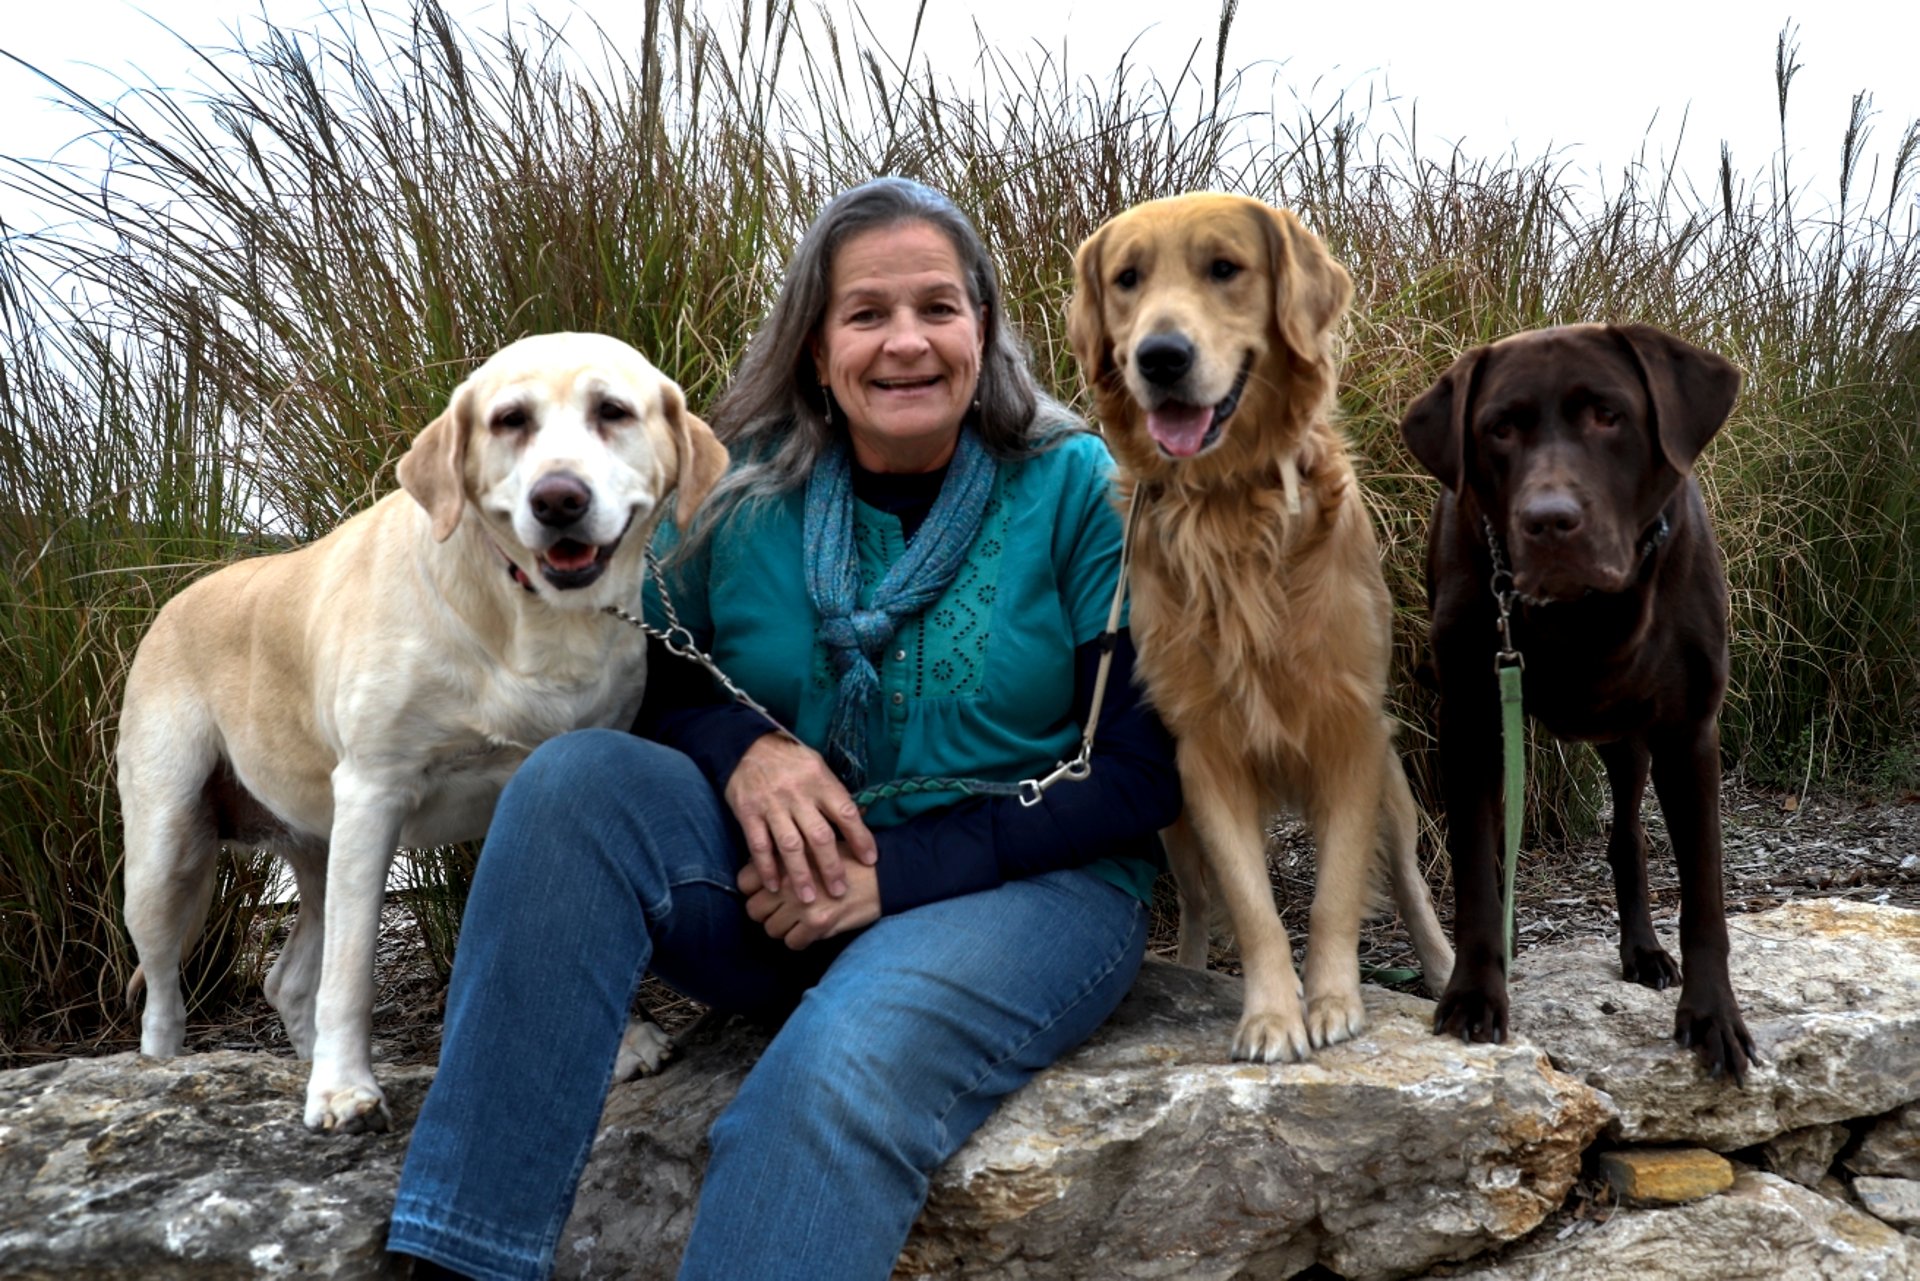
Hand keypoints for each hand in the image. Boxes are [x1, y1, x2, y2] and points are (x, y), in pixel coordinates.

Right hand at [724, 733, 876, 903]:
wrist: (747, 745)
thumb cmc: (790, 760)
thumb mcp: (818, 767)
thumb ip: (835, 794)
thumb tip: (860, 818)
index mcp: (820, 781)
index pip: (846, 813)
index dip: (860, 838)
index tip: (870, 860)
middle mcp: (797, 794)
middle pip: (819, 836)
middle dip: (831, 867)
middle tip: (839, 891)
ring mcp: (772, 805)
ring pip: (790, 845)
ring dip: (800, 875)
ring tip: (809, 898)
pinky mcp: (748, 813)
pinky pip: (759, 845)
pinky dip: (767, 868)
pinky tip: (774, 886)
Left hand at [740, 855, 879, 948]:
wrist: (884, 875)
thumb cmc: (849, 860)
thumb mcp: (814, 848)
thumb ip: (787, 858)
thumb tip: (761, 872)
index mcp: (787, 858)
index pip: (744, 882)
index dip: (753, 890)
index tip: (765, 893)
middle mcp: (790, 880)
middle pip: (753, 909)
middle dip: (765, 913)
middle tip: (781, 911)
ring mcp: (803, 903)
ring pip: (771, 929)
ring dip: (783, 928)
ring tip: (798, 921)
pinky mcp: (819, 924)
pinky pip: (792, 943)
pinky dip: (800, 940)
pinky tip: (811, 930)